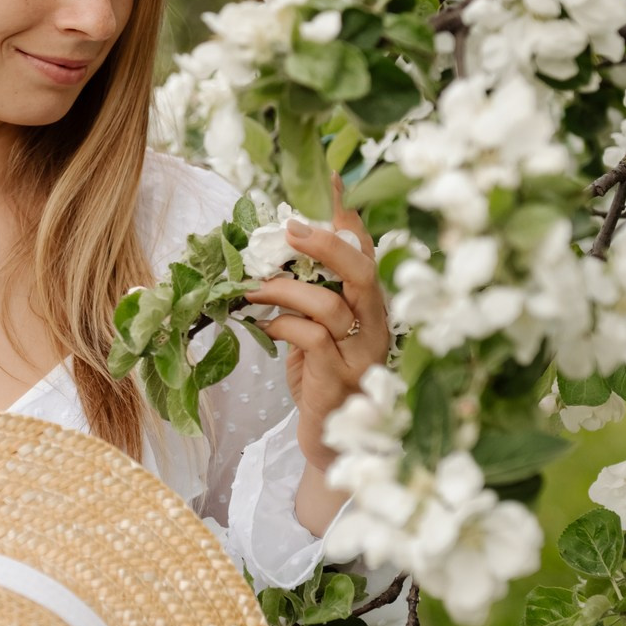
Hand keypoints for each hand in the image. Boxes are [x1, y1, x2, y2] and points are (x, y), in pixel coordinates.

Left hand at [241, 171, 389, 473]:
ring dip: (282, 289)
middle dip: (325, 242)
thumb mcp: (316, 329)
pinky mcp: (339, 380)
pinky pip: (311, 340)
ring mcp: (361, 354)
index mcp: (369, 304)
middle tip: (290, 227)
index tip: (328, 179)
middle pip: (361, 269)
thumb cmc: (322, 379)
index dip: (348, 214)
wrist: (331, 446)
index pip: (365, 248)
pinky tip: (263, 327)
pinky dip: (282, 326)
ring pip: (328, 304)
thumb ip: (306, 294)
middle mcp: (374, 324)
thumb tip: (270, 251)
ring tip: (250, 288)